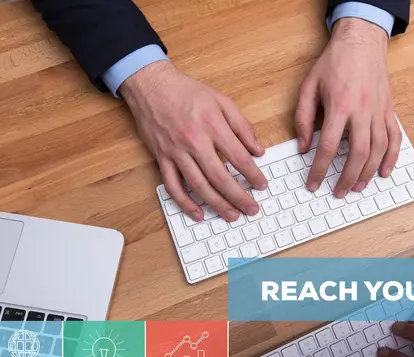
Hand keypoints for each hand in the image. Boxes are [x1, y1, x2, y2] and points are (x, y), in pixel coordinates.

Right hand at [120, 61, 267, 221]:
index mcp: (212, 125)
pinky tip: (198, 214)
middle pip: (220, 177)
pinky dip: (184, 203)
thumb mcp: (221, 100)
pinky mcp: (162, 158)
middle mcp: (194, 141)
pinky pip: (173, 185)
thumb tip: (258, 149)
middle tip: (252, 209)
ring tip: (232, 215)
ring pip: (198, 185)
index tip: (262, 185)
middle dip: (239, 196)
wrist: (151, 84)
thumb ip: (242, 126)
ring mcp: (176, 152)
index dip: (253, 174)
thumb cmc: (187, 92)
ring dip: (217, 204)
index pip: (238, 157)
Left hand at [295, 18, 400, 197]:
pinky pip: (394, 137)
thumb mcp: (308, 86)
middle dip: (347, 178)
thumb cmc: (334, 62)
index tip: (313, 183)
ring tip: (358, 187)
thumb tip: (303, 147)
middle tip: (338, 191)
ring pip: (378, 150)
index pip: (328, 147)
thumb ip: (303, 118)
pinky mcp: (388, 110)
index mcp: (339, 106)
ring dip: (369, 172)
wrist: (361, 41)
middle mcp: (362, 111)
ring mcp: (378, 111)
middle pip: (357, 154)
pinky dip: (392, 157)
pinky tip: (384, 171)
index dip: (320, 169)